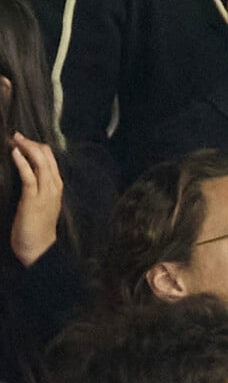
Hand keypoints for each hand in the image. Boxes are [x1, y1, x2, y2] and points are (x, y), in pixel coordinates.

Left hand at [10, 132, 63, 266]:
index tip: (24, 141)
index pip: (52, 160)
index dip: (38, 147)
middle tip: (17, 135)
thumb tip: (28, 172)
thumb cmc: (37, 227)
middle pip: (48, 158)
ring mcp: (45, 193)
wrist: (39, 247)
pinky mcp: (32, 199)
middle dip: (32, 143)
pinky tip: (15, 152)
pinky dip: (23, 162)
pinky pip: (29, 176)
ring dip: (27, 148)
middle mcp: (54, 188)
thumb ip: (39, 188)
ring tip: (15, 139)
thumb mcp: (42, 204)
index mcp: (56, 188)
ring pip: (41, 163)